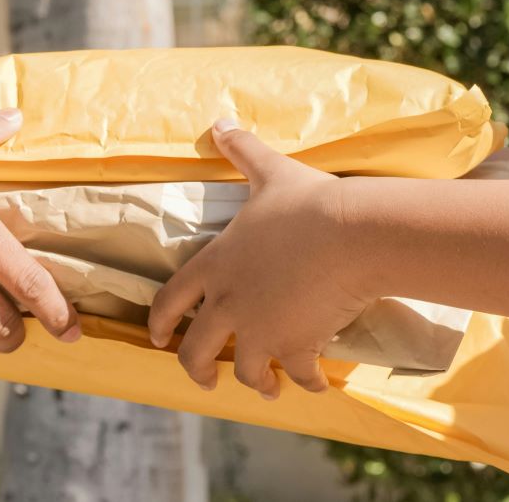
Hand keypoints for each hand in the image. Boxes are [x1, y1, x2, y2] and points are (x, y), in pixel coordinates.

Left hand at [148, 119, 368, 398]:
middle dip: (197, 370)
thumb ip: (241, 150)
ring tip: (266, 387)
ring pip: (246, 371)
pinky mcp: (297, 346)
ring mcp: (261, 330)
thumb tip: (222, 121)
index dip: (159, 323)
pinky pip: (298, 375)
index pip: (170, 302)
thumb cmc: (306, 203)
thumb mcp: (268, 172)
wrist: (350, 234)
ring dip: (255, 382)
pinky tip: (315, 384)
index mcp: (214, 267)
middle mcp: (228, 305)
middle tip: (204, 380)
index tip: (157, 340)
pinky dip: (307, 383)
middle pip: (197, 351)